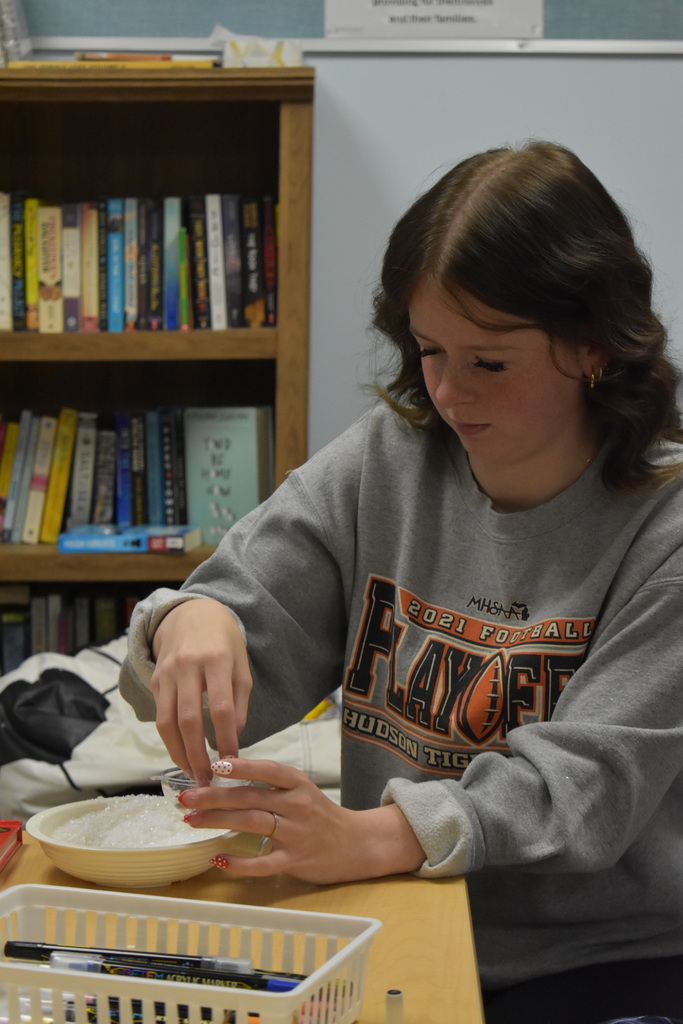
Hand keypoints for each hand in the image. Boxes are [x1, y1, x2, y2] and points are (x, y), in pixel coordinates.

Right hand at [150, 599, 251, 782]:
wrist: (192, 614)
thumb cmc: (224, 643)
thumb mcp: (241, 666)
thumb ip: (239, 702)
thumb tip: (234, 739)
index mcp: (217, 660)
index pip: (220, 708)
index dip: (225, 738)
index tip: (232, 762)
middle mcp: (188, 666)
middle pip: (188, 719)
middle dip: (197, 754)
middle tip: (207, 781)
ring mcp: (168, 672)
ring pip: (167, 721)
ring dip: (178, 753)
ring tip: (192, 774)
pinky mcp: (155, 678)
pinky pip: (160, 714)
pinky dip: (169, 739)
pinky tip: (181, 753)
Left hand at [178, 756, 426, 883]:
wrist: (358, 844)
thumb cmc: (321, 815)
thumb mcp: (300, 791)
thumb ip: (270, 785)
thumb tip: (225, 775)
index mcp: (298, 784)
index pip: (268, 770)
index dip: (241, 767)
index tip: (213, 765)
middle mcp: (298, 805)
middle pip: (251, 797)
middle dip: (214, 797)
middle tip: (186, 797)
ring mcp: (297, 834)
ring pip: (253, 824)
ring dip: (218, 822)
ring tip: (191, 821)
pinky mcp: (296, 861)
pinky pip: (263, 862)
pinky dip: (239, 862)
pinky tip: (218, 859)